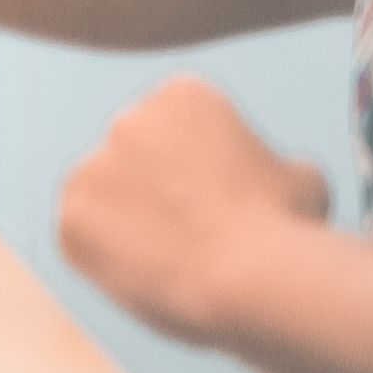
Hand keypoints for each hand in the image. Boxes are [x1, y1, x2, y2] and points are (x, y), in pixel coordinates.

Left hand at [55, 74, 328, 341]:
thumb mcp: (303, 177)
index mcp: (182, 97)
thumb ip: (275, 163)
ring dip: (129, 221)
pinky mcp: (70, 215)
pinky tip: (146, 275)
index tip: (223, 201)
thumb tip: (279, 172)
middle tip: (193, 233)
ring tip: (174, 259)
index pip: (181, 129)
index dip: (204, 171)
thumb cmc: (286, 226)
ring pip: (107, 196)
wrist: (249, 273)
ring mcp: (91, 165)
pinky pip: (82, 237)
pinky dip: (106, 258)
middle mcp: (127, 119)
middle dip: (159, 190)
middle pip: (137, 157)